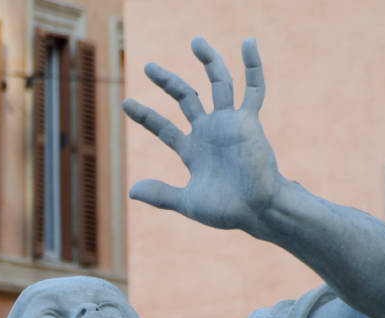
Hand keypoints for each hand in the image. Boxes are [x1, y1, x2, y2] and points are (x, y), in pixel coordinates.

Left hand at [123, 37, 281, 236]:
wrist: (257, 210)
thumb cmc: (226, 210)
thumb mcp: (187, 202)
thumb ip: (161, 195)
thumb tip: (131, 191)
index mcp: (192, 150)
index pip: (163, 128)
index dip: (145, 116)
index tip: (126, 103)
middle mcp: (208, 132)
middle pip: (185, 97)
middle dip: (167, 82)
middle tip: (148, 67)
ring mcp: (228, 123)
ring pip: (218, 84)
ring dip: (208, 61)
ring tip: (195, 41)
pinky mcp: (248, 121)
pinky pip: (253, 88)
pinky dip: (252, 66)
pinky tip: (248, 43)